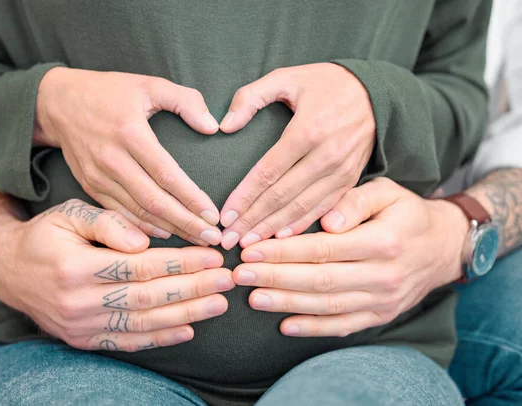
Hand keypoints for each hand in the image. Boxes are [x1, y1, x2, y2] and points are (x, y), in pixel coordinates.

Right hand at [0, 197, 234, 351]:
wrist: (8, 270)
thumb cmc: (47, 235)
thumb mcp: (71, 214)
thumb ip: (108, 223)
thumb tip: (145, 240)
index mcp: (76, 267)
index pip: (142, 266)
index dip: (182, 262)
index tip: (213, 256)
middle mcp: (79, 302)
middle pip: (149, 297)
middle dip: (193, 288)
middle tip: (228, 280)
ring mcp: (81, 326)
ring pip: (143, 323)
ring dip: (185, 314)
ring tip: (218, 304)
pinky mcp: (83, 340)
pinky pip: (127, 342)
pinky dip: (159, 338)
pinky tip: (188, 330)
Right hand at [34, 67, 221, 245]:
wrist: (59, 102)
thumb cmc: (110, 92)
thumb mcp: (149, 84)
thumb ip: (185, 100)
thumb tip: (212, 127)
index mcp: (130, 133)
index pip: (167, 174)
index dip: (192, 198)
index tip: (213, 215)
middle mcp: (112, 159)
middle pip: (153, 201)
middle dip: (186, 222)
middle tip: (212, 238)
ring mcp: (98, 176)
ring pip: (137, 212)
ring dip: (169, 229)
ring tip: (196, 239)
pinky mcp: (90, 186)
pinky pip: (119, 213)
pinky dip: (143, 227)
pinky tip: (166, 234)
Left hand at [218, 63, 374, 249]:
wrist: (379, 93)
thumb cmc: (326, 84)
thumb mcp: (287, 77)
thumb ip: (251, 97)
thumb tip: (224, 125)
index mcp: (307, 130)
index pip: (267, 173)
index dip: (244, 197)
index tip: (224, 217)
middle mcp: (326, 155)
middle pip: (281, 197)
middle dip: (252, 221)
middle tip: (228, 240)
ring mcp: (341, 172)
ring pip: (301, 208)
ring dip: (272, 230)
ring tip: (248, 246)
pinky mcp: (350, 182)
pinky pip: (323, 209)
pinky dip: (301, 226)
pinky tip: (281, 240)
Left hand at [233, 177, 467, 336]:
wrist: (443, 247)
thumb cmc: (406, 214)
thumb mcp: (387, 193)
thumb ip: (355, 201)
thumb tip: (328, 220)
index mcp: (382, 241)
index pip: (322, 248)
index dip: (282, 251)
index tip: (250, 249)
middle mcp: (383, 275)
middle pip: (319, 280)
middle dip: (275, 278)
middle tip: (240, 275)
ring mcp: (383, 300)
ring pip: (327, 306)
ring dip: (287, 304)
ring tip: (253, 298)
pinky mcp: (381, 315)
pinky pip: (344, 325)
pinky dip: (314, 328)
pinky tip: (285, 325)